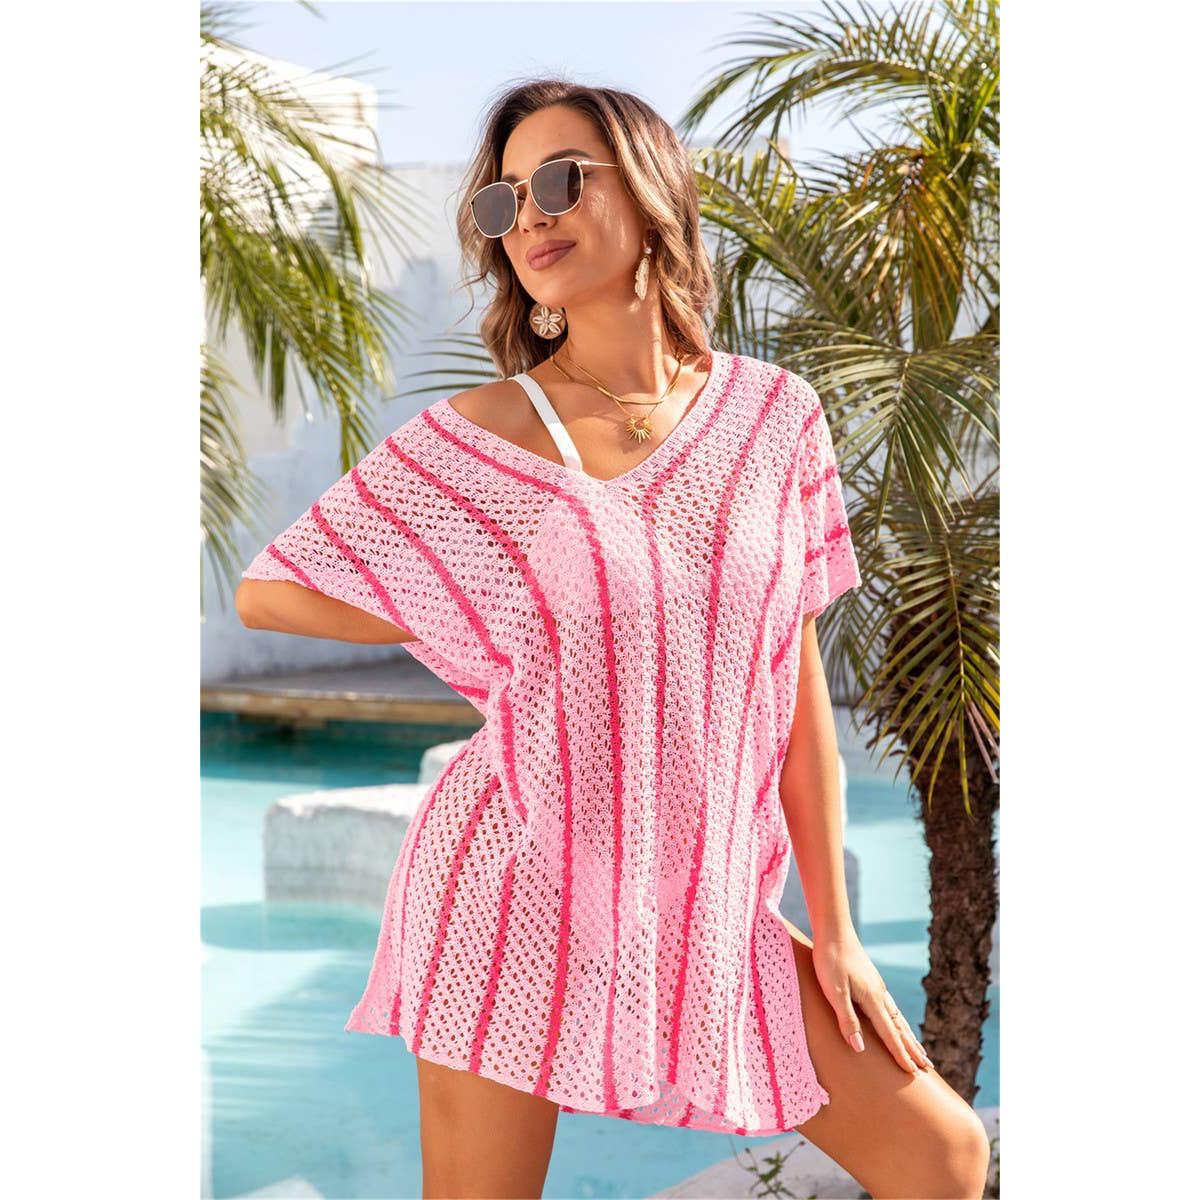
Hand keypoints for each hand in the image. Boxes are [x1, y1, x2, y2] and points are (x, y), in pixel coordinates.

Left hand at [811, 932, 931, 1074]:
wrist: (833, 929)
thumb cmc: (830, 960)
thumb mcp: (834, 992)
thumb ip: (847, 1019)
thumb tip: (860, 1048)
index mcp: (873, 999)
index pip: (890, 1034)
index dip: (900, 1054)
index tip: (913, 1073)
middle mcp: (880, 994)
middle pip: (900, 1027)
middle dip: (913, 1048)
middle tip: (928, 1067)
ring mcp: (877, 986)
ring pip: (897, 1016)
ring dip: (909, 1035)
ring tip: (919, 1049)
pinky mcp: (871, 980)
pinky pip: (890, 1007)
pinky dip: (898, 1020)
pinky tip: (897, 1020)